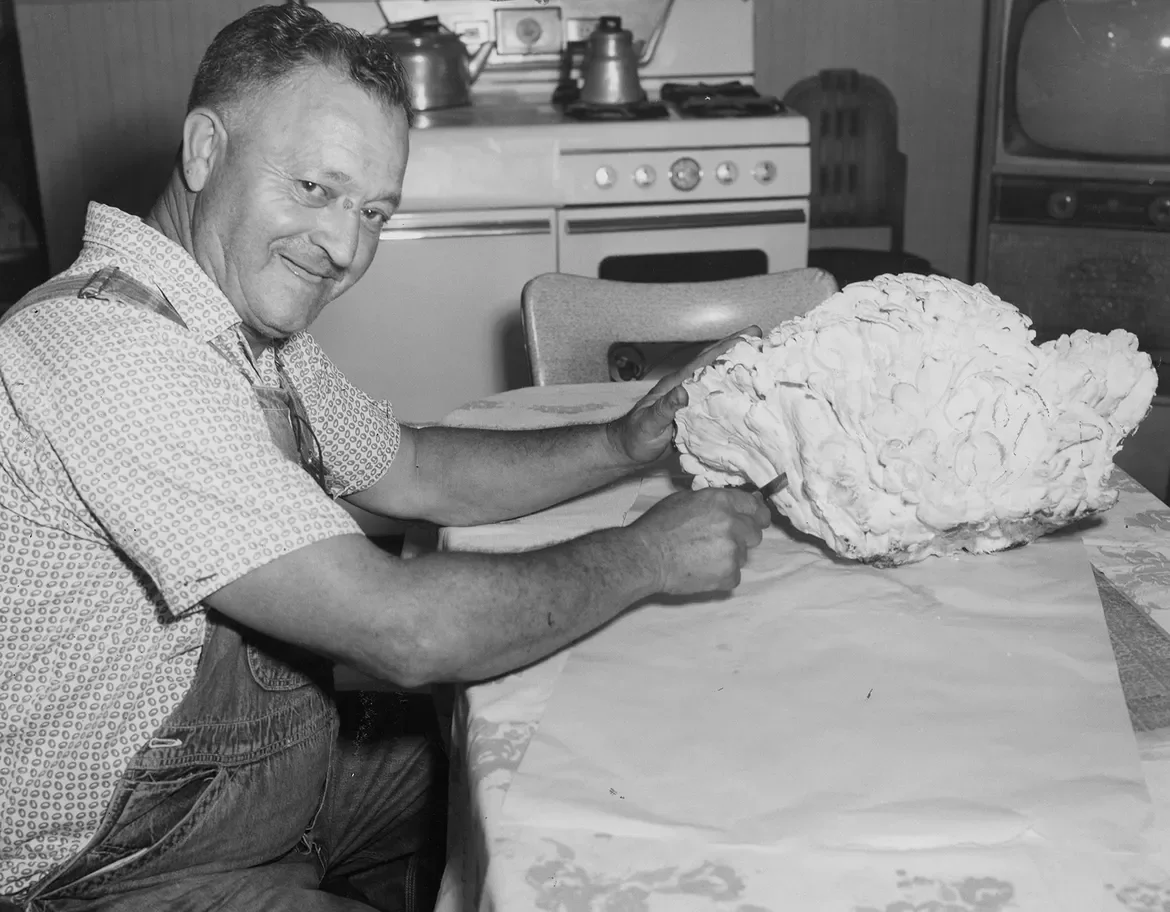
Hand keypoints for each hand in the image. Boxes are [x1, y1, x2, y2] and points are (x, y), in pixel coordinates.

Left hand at [608, 326, 762, 464]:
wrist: (628, 450)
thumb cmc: (635, 436)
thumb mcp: (648, 423)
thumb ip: (664, 408)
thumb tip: (683, 392)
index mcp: (676, 385)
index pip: (703, 362)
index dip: (724, 347)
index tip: (746, 336)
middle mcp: (686, 388)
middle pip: (713, 363)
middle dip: (735, 349)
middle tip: (759, 337)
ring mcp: (691, 400)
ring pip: (717, 379)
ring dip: (736, 368)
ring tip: (760, 358)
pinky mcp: (694, 415)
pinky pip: (716, 400)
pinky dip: (732, 392)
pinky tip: (746, 392)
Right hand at [631, 488, 771, 593]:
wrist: (646, 556)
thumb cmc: (658, 526)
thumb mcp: (685, 500)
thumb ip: (713, 501)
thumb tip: (733, 503)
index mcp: (721, 502)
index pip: (755, 507)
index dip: (757, 514)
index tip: (756, 520)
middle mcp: (732, 524)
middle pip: (755, 533)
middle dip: (743, 537)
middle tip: (720, 542)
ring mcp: (733, 551)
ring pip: (744, 555)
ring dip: (729, 557)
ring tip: (703, 557)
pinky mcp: (729, 575)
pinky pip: (735, 575)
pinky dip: (722, 575)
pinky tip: (702, 570)